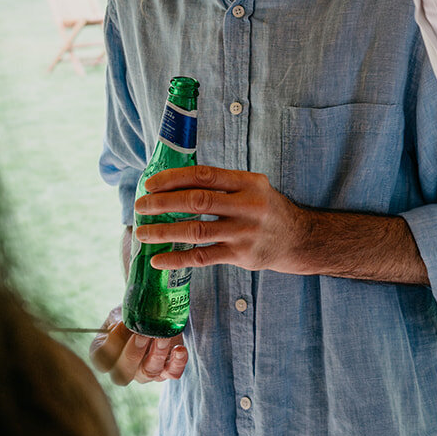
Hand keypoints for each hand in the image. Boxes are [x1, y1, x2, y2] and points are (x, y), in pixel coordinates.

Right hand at [88, 306, 188, 387]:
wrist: (154, 308)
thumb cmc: (133, 310)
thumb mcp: (123, 311)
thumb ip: (122, 319)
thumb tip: (126, 325)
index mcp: (106, 352)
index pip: (102, 360)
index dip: (111, 345)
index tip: (121, 324)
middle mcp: (124, 367)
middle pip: (122, 375)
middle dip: (133, 354)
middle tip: (142, 334)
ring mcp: (145, 371)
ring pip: (148, 372)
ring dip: (156, 354)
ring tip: (163, 336)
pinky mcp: (166, 369)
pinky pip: (172, 373)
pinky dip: (177, 363)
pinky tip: (179, 350)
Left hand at [134, 165, 306, 273]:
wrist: (296, 239)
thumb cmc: (264, 208)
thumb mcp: (252, 187)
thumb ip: (222, 184)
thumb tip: (173, 183)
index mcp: (248, 183)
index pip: (205, 175)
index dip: (174, 178)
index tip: (151, 184)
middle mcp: (248, 206)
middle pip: (198, 201)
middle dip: (163, 203)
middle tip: (140, 207)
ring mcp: (244, 233)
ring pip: (196, 231)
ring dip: (164, 232)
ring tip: (142, 233)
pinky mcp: (240, 256)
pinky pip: (202, 257)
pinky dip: (177, 258)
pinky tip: (158, 260)